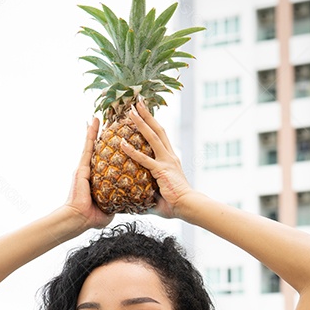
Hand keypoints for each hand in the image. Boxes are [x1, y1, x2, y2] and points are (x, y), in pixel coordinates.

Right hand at [64, 117, 112, 229]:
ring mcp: (84, 168)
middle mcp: (89, 170)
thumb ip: (117, 201)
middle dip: (103, 135)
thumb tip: (126, 202)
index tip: (115, 138)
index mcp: (96, 178)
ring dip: (95, 131)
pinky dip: (90, 135)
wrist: (80, 220)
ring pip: (92, 145)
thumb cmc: (92, 217)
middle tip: (109, 121)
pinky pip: (88, 148)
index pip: (105, 160)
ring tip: (100, 116)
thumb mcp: (109, 206)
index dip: (110, 149)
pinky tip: (94, 124)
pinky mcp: (81, 168)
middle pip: (98, 149)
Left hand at [119, 100, 195, 219]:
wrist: (188, 207)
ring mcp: (166, 161)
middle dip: (147, 115)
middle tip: (138, 103)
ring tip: (131, 111)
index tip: (144, 114)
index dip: (152, 124)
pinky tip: (121, 143)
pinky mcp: (161, 170)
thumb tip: (133, 199)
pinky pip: (144, 159)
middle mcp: (169, 156)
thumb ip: (146, 193)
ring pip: (152, 137)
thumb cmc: (175, 204)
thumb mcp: (159, 194)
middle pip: (158, 130)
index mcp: (170, 159)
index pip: (160, 137)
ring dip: (141, 123)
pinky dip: (132, 151)